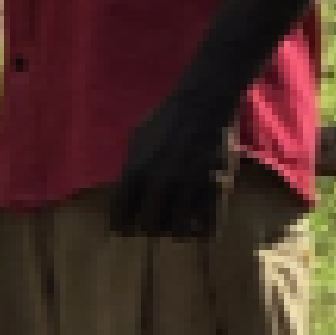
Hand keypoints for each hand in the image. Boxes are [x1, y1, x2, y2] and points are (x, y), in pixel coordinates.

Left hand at [108, 89, 240, 238]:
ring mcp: (189, 187)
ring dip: (178, 228)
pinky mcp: (216, 187)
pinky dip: (203, 229)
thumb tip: (122, 193)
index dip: (122, 224)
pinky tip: (200, 220)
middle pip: (149, 229)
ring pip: (179, 232)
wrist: (204, 102)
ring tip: (179, 220)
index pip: (119, 217)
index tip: (126, 225)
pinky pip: (209, 227)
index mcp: (135, 172)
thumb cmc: (166, 118)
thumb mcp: (135, 139)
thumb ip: (128, 168)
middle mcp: (160, 184)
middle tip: (155, 220)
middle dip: (150, 226)